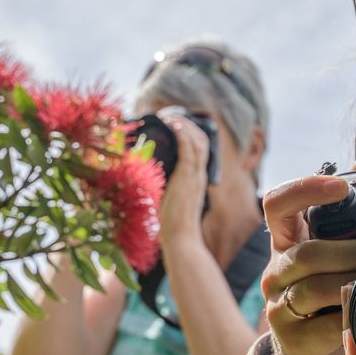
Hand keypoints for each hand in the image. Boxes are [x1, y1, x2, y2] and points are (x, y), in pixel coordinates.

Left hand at [156, 110, 210, 249]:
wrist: (180, 239)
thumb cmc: (172, 226)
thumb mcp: (169, 201)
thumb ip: (166, 188)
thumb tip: (153, 179)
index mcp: (197, 180)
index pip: (201, 150)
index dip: (191, 133)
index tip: (176, 124)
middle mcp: (200, 175)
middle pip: (202, 140)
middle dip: (188, 123)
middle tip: (170, 115)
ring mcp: (195, 176)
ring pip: (198, 140)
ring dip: (183, 124)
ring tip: (169, 116)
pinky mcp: (187, 177)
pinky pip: (188, 148)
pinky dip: (181, 132)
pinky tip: (171, 124)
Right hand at [261, 175, 355, 354]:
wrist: (311, 350)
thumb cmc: (327, 293)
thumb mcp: (333, 250)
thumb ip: (349, 210)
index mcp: (284, 241)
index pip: (277, 204)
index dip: (305, 190)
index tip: (340, 187)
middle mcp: (275, 270)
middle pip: (306, 253)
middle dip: (349, 251)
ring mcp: (278, 305)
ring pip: (313, 287)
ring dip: (351, 282)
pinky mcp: (292, 337)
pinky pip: (324, 324)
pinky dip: (350, 316)